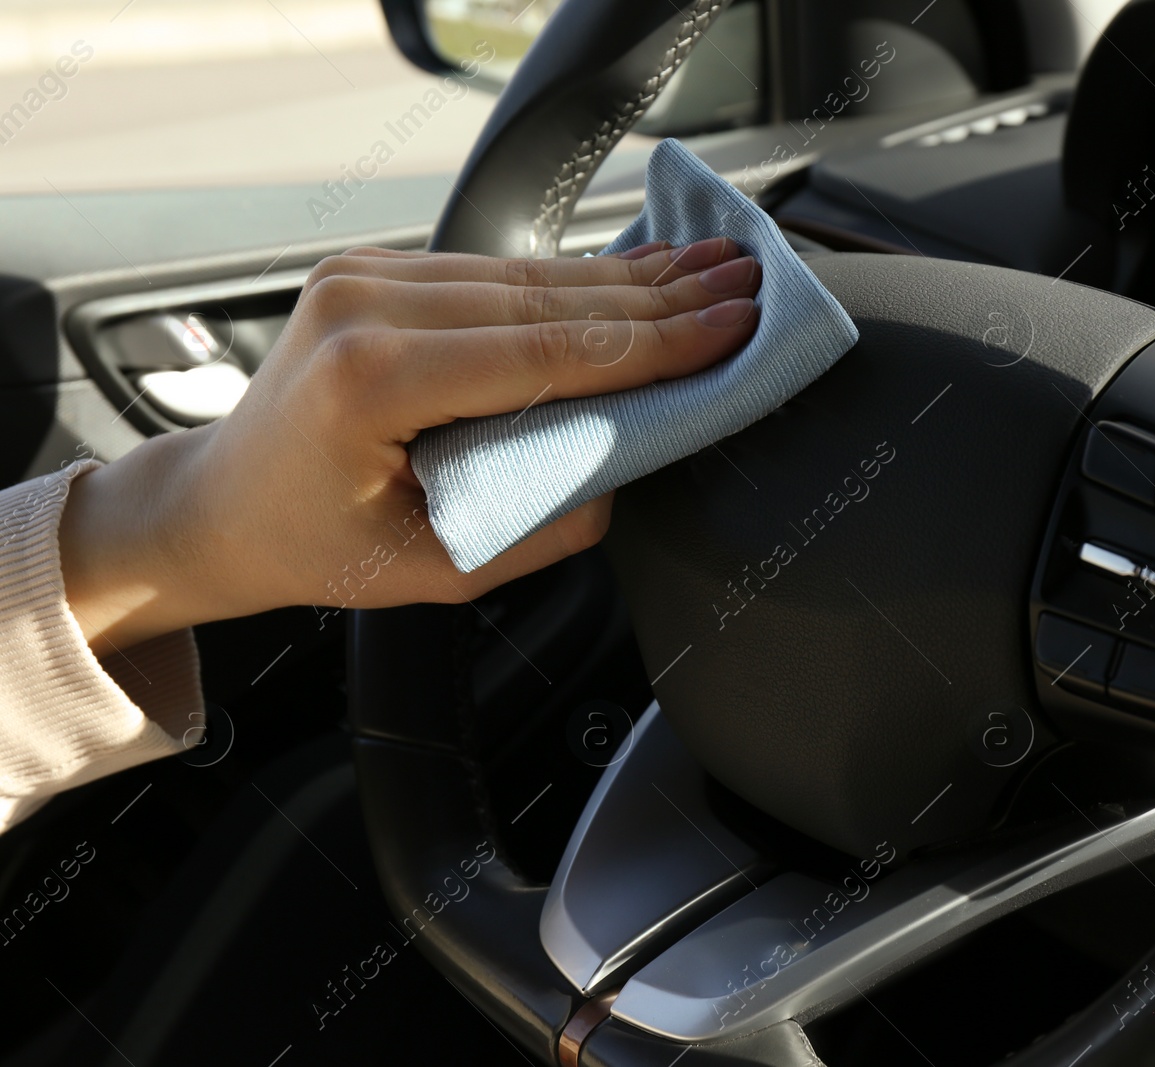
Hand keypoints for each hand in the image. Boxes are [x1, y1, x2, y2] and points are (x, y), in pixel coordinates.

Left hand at [58, 238, 761, 654]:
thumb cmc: (316, 545)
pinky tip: (638, 271)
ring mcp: (366, 277)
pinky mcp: (376, 270)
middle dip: (662, 297)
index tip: (730, 327)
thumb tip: (622, 472)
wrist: (224, 503)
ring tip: (712, 269)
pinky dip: (575, 280)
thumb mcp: (437, 570)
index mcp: (374, 380)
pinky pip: (498, 273)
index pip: (549, 353)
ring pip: (532, 276)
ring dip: (630, 277)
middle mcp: (365, 307)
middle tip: (745, 287)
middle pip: (550, 300)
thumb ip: (539, 524)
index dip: (654, 341)